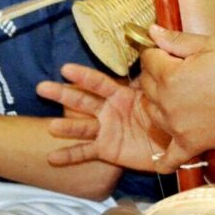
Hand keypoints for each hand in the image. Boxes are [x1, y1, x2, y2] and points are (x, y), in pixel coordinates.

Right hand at [44, 63, 170, 171]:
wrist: (172, 143)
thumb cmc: (164, 114)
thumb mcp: (157, 95)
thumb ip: (149, 80)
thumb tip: (148, 56)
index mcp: (120, 94)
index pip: (99, 83)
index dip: (83, 76)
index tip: (66, 69)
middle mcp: (108, 110)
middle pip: (82, 101)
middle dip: (63, 94)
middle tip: (42, 87)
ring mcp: (105, 130)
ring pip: (81, 127)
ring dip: (66, 127)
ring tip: (51, 127)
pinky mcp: (105, 149)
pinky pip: (85, 152)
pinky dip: (69, 155)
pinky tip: (51, 157)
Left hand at [138, 25, 214, 172]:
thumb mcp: (213, 45)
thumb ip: (178, 39)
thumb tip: (152, 31)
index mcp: (171, 75)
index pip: (148, 58)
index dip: (158, 50)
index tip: (173, 52)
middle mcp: (166, 102)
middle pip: (145, 83)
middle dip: (156, 73)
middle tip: (180, 70)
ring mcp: (175, 126)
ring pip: (149, 111)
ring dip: (157, 102)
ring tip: (179, 96)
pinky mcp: (187, 145)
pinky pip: (165, 159)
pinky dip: (162, 158)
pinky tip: (161, 154)